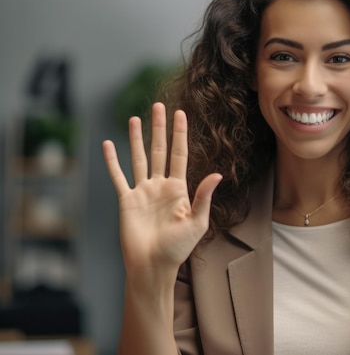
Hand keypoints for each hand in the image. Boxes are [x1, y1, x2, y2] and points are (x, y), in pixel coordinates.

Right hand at [103, 102, 221, 275]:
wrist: (153, 266)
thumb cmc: (178, 248)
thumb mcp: (196, 222)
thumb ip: (203, 197)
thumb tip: (218, 174)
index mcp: (179, 189)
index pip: (179, 154)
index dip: (180, 134)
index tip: (181, 113)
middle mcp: (160, 185)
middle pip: (159, 150)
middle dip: (160, 128)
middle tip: (159, 105)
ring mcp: (142, 191)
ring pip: (139, 158)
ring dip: (137, 138)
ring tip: (135, 117)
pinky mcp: (127, 200)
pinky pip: (118, 176)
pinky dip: (112, 161)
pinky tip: (109, 144)